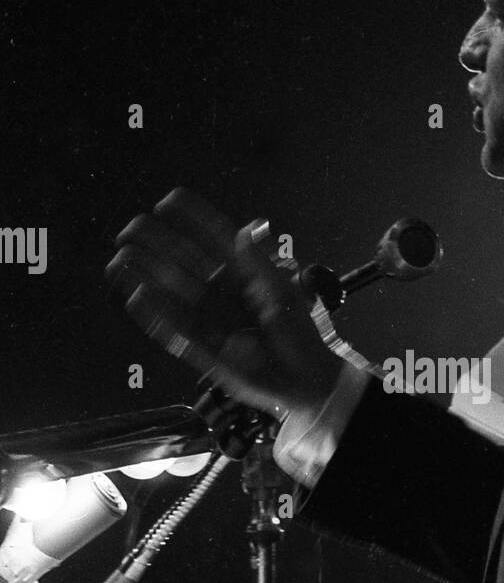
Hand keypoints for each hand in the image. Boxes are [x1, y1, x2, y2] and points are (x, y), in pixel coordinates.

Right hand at [106, 187, 341, 418]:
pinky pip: (171, 329)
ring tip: (120, 258)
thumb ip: (262, 263)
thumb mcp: (284, 294)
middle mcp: (221, 294)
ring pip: (169, 293)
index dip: (192, 219)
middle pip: (182, 263)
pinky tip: (134, 296)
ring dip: (144, 275)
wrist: (304, 382)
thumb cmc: (301, 337)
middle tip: (131, 228)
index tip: (169, 200)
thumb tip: (247, 229)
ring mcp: (210, 320)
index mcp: (244, 275)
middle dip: (156, 244)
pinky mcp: (202, 349)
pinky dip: (152, 315)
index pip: (214, 240)